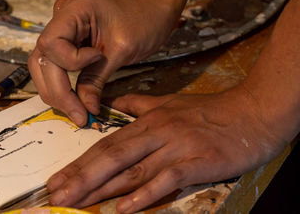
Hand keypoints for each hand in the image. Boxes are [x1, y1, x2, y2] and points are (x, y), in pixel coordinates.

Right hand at [28, 0, 177, 125]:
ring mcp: (62, 30)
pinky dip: (62, 86)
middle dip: (58, 90)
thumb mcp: (122, 50)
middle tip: (79, 115)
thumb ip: (96, 79)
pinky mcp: (67, 42)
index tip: (97, 60)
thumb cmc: (143, 20)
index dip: (69, 61)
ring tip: (77, 111)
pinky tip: (74, 100)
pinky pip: (55, 66)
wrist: (152, 11)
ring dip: (57, 92)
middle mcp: (62, 17)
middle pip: (42, 59)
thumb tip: (84, 107)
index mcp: (74, 9)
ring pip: (43, 66)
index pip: (51, 43)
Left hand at [46, 85, 290, 212]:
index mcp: (148, 121)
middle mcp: (156, 133)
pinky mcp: (195, 162)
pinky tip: (124, 208)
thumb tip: (115, 104)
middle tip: (55, 195)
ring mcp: (175, 147)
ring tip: (76, 203)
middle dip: (81, 178)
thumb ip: (139, 104)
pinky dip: (145, 195)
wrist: (250, 112)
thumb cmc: (209, 110)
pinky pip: (166, 180)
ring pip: (132, 170)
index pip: (107, 144)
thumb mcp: (169, 102)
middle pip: (112, 157)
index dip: (80, 162)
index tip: (58, 178)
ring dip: (102, 189)